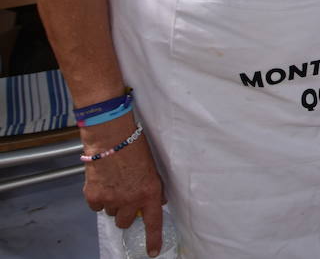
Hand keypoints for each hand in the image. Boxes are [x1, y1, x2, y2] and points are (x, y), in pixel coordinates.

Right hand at [82, 126, 165, 252]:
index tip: (153, 252)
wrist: (112, 138)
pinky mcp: (94, 196)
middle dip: (125, 212)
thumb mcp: (153, 168)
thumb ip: (154, 187)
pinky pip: (96, 206)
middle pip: (125, 221)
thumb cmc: (135, 148)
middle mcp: (130, 200)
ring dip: (112, 203)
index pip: (153, 221)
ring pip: (110, 213)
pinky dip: (98, 198)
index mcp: (149, 192)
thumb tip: (159, 201)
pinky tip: (102, 182)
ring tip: (114, 183)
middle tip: (124, 196)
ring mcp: (111, 199)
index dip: (153, 239)